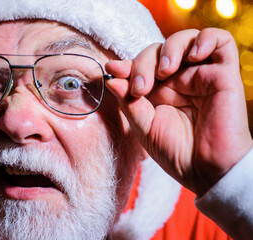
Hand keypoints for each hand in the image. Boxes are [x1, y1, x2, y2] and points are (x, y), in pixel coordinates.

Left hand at [106, 28, 252, 195]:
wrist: (206, 172)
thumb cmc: (176, 153)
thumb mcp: (144, 128)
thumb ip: (129, 102)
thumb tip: (111, 78)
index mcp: (159, 92)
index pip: (142, 65)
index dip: (127, 64)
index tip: (112, 70)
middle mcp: (179, 81)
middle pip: (158, 51)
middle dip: (143, 63)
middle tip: (139, 88)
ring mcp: (201, 75)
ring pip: (186, 40)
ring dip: (169, 49)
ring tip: (164, 72)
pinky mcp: (224, 74)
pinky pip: (221, 41)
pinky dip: (205, 40)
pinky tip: (192, 58)